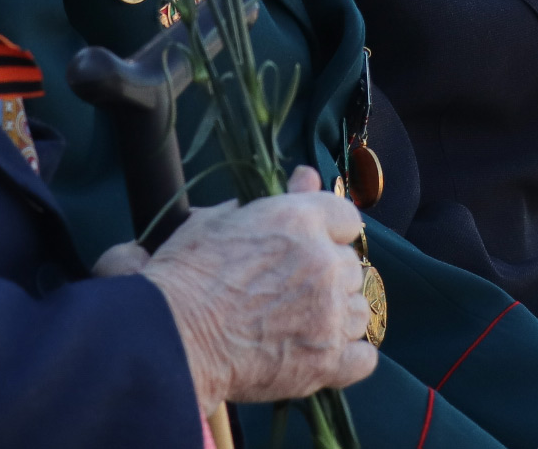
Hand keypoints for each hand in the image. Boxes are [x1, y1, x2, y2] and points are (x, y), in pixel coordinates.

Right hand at [130, 165, 376, 411]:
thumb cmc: (185, 276)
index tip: (311, 245)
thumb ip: (274, 200)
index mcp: (300, 220)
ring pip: (360, 311)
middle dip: (328, 276)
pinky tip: (322, 353)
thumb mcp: (218, 221)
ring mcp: (329, 313)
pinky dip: (348, 357)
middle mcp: (324, 263)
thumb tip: (303, 177)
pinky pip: (364, 358)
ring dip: (339, 316)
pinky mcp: (326, 360)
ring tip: (304, 324)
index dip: (330, 232)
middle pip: (352, 266)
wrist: (173, 338)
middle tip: (292, 290)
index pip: (346, 218)